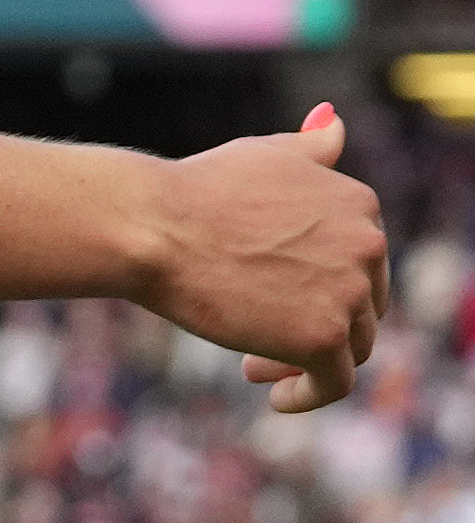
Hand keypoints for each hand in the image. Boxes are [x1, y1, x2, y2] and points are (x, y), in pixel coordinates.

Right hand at [153, 104, 387, 412]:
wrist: (154, 226)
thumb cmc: (194, 190)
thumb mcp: (263, 156)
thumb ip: (309, 150)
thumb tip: (334, 123)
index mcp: (360, 203)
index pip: (362, 261)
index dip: (321, 284)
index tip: (273, 295)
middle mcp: (368, 244)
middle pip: (363, 306)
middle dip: (317, 322)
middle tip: (258, 338)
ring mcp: (348, 292)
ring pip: (352, 346)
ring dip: (308, 360)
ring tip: (256, 365)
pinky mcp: (322, 336)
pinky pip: (335, 383)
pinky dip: (309, 395)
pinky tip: (277, 399)